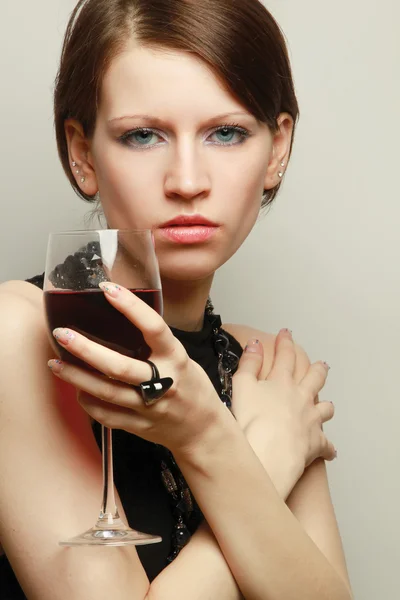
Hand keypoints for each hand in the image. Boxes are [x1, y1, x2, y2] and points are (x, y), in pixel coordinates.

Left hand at [47, 282, 227, 454]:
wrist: (202, 428)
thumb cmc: (190, 385)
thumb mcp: (180, 357)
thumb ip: (154, 342)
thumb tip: (120, 314)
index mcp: (176, 358)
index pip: (154, 328)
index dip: (131, 307)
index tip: (107, 289)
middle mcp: (164, 382)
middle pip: (120, 367)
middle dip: (87, 350)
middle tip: (63, 334)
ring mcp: (150, 407)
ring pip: (107, 392)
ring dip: (77, 377)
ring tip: (55, 363)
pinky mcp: (139, 426)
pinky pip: (106, 415)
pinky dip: (88, 401)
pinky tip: (77, 389)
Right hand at [231, 330, 335, 476]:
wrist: (267, 454)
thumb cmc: (251, 421)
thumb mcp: (241, 385)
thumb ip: (249, 363)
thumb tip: (255, 343)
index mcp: (282, 381)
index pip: (285, 355)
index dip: (285, 342)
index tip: (286, 333)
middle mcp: (301, 397)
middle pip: (314, 378)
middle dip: (317, 369)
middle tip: (321, 364)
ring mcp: (311, 419)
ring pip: (326, 407)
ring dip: (326, 404)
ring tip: (327, 404)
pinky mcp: (316, 442)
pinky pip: (326, 444)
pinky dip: (328, 447)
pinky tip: (329, 450)